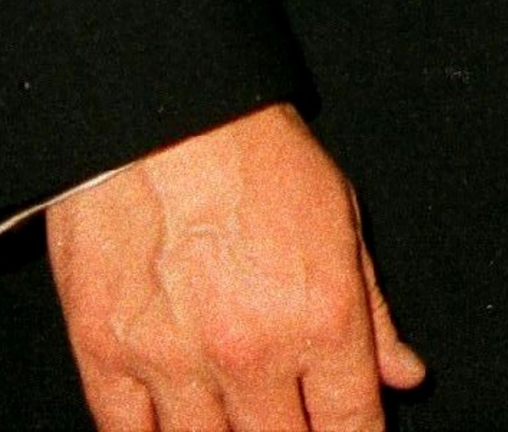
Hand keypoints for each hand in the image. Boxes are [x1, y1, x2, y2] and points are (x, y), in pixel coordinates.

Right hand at [49, 100, 424, 431]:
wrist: (159, 107)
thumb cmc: (250, 148)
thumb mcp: (340, 217)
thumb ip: (373, 307)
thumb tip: (400, 372)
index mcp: (322, 318)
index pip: (351, 427)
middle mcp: (252, 353)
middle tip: (287, 420)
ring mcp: (175, 360)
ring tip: (235, 420)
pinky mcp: (107, 354)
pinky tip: (173, 428)